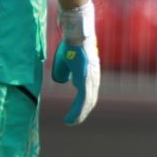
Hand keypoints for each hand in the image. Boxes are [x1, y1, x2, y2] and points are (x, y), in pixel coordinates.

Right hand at [50, 1, 98, 124]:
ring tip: (71, 122)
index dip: (82, 105)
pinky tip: (72, 118)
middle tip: (73, 122)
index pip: (88, 94)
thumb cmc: (70, 45)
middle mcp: (93, 78)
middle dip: (82, 113)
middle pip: (90, 100)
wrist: (76, 34)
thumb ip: (64, 72)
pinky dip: (78, 111)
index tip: (75, 114)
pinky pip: (83, 99)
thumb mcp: (65, 61)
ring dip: (79, 115)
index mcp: (89, 74)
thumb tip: (63, 81)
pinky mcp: (86, 78)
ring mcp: (91, 78)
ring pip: (87, 102)